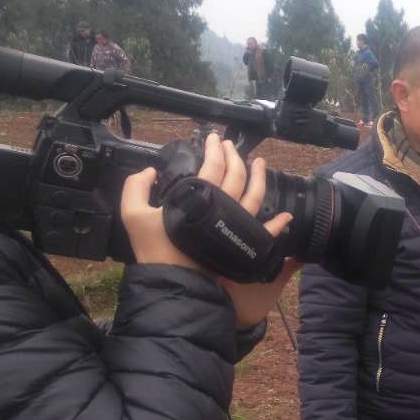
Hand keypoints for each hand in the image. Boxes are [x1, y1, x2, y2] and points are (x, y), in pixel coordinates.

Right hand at [121, 132, 295, 326]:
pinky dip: (278, 224)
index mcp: (199, 195)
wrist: (173, 281)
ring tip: (260, 163)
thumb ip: (135, 187)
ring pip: (255, 195)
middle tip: (231, 145)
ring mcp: (238, 224)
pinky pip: (266, 232)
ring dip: (260, 177)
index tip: (214, 138)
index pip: (213, 164)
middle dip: (235, 156)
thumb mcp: (133, 215)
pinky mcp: (243, 244)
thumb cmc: (155, 248)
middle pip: (236, 174)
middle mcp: (224, 206)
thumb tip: (149, 171)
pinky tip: (286, 216)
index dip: (214, 148)